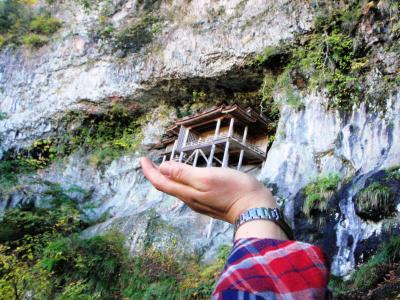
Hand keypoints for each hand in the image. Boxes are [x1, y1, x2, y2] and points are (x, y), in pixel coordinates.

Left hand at [140, 157, 277, 223]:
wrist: (254, 208)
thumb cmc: (233, 190)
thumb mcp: (206, 178)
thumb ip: (184, 173)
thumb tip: (163, 168)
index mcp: (187, 193)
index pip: (161, 182)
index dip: (149, 170)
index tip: (142, 158)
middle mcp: (190, 199)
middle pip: (167, 186)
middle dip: (156, 174)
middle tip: (149, 161)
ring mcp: (200, 202)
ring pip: (177, 188)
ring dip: (168, 177)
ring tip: (164, 166)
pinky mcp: (209, 201)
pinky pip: (188, 190)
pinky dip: (180, 180)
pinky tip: (185, 175)